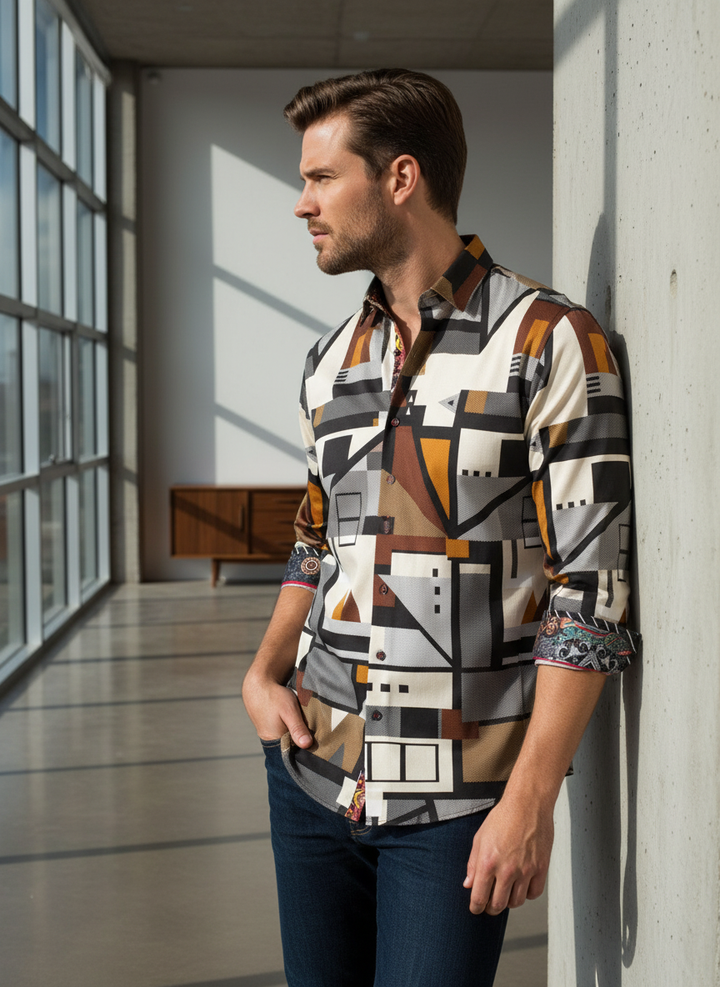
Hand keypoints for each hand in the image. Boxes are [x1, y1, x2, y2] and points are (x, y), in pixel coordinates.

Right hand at [242, 665, 312, 748]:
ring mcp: (268, 733)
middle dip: (302, 740)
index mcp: (275, 740)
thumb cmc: (273, 696)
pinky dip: (290, 727)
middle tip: (313, 730)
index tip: (317, 744)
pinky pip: (283, 731)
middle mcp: (270, 740)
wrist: (258, 683)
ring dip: (297, 733)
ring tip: (304, 723)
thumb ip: (297, 728)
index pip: (294, 753)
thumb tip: (307, 745)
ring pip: (288, 738)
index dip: (306, 749)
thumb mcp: (289, 710)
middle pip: (291, 746)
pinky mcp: (269, 727)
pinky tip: (296, 720)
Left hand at [463, 793, 553, 914]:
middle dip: (491, 908)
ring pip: (516, 902)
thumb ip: (472, 863)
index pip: (479, 898)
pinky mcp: (540, 868)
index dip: (476, 908)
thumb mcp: (480, 838)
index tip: (476, 908)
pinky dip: (527, 894)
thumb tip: (469, 884)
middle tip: (490, 904)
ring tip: (506, 892)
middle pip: (498, 905)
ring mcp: (525, 871)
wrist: (527, 804)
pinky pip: (533, 894)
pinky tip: (522, 885)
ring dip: (509, 901)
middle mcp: (506, 870)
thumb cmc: (503, 817)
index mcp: (488, 862)